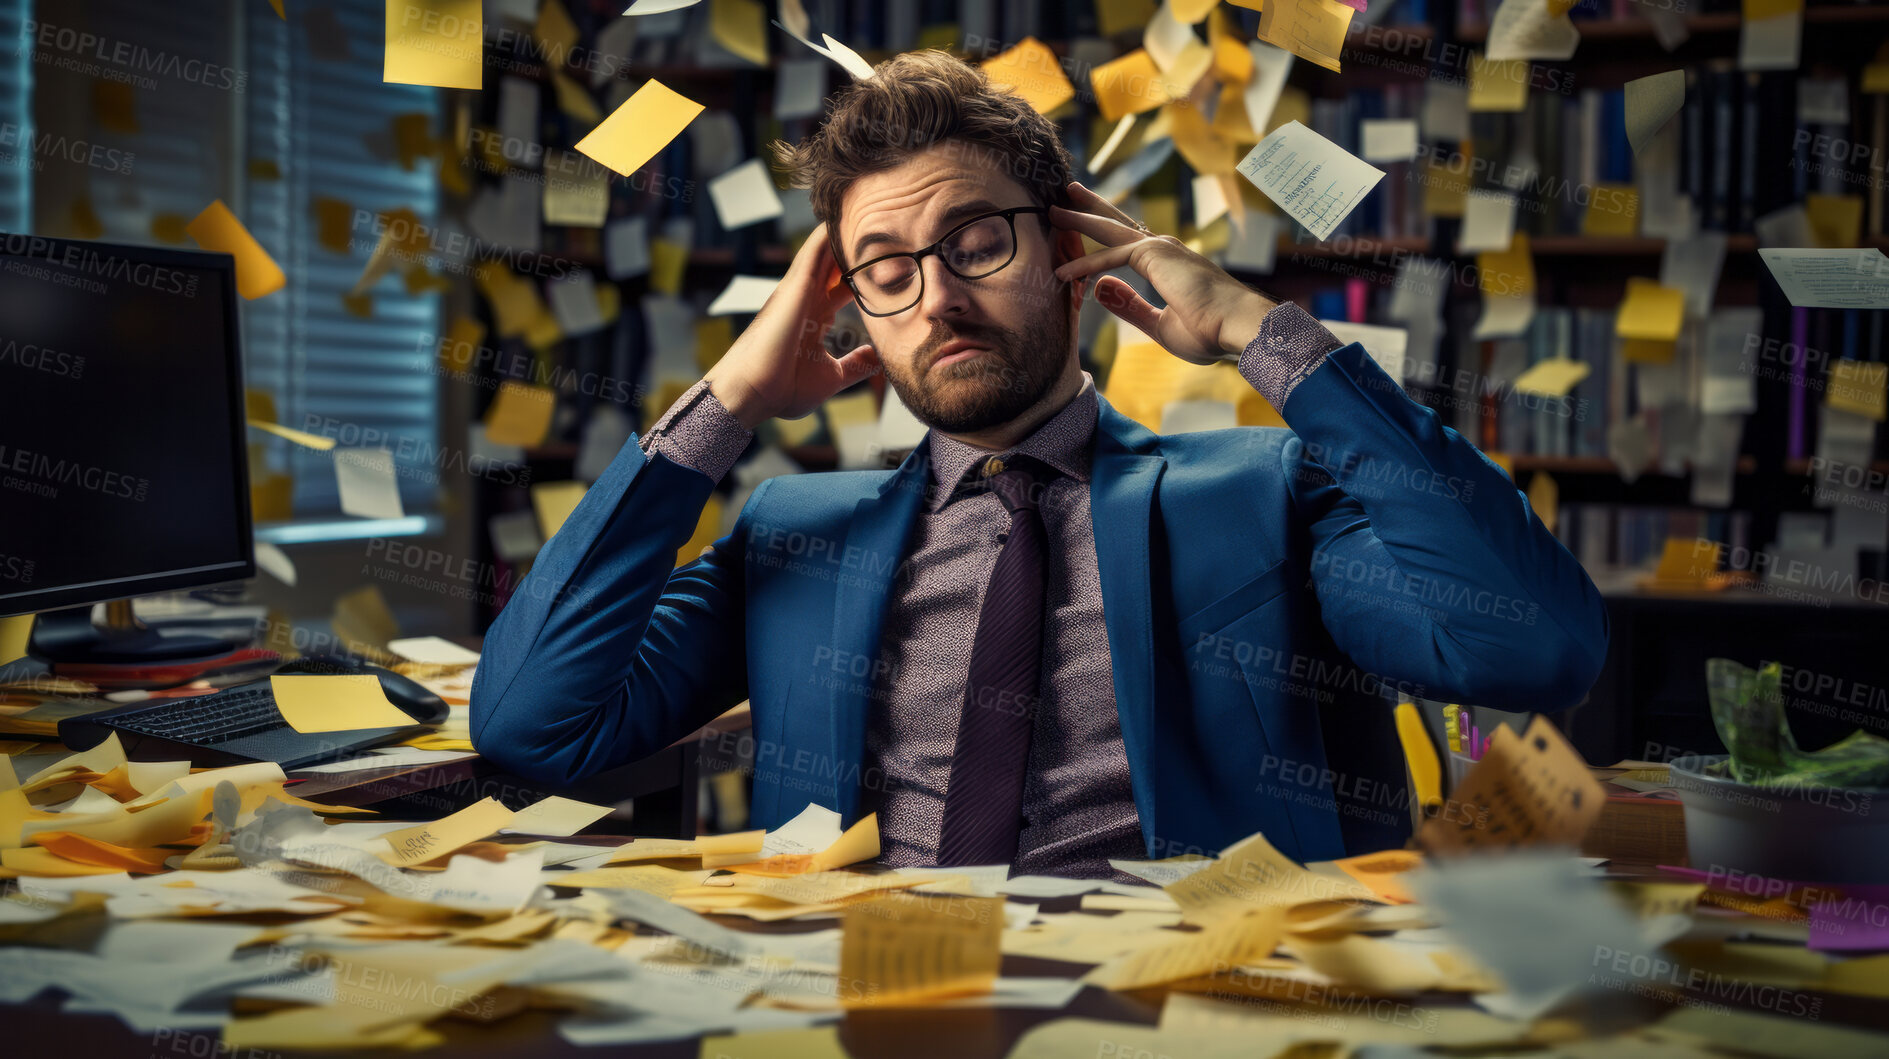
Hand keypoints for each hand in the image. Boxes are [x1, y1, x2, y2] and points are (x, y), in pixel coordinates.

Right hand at [702, 222, 881, 429]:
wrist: (754, 393)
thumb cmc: (782, 389)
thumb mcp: (831, 378)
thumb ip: (855, 365)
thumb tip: (878, 359)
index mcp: (814, 317)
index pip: (845, 286)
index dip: (866, 274)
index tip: (892, 261)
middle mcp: (806, 298)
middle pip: (837, 262)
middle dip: (858, 247)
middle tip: (889, 226)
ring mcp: (799, 290)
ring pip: (826, 250)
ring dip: (846, 231)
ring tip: (874, 207)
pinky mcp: (795, 286)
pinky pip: (815, 249)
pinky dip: (830, 232)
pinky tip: (848, 213)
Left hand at [1050, 181, 1276, 365]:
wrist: (1237, 328)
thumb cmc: (1210, 331)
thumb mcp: (1159, 325)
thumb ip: (1129, 306)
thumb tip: (1099, 287)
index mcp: (1169, 264)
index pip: (1131, 245)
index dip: (1107, 239)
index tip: (1087, 230)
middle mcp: (1164, 249)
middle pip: (1118, 225)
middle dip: (1090, 209)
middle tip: (1066, 195)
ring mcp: (1160, 249)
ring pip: (1110, 231)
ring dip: (1080, 220)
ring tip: (1053, 211)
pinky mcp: (1154, 256)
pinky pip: (1109, 259)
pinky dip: (1084, 265)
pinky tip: (1062, 273)